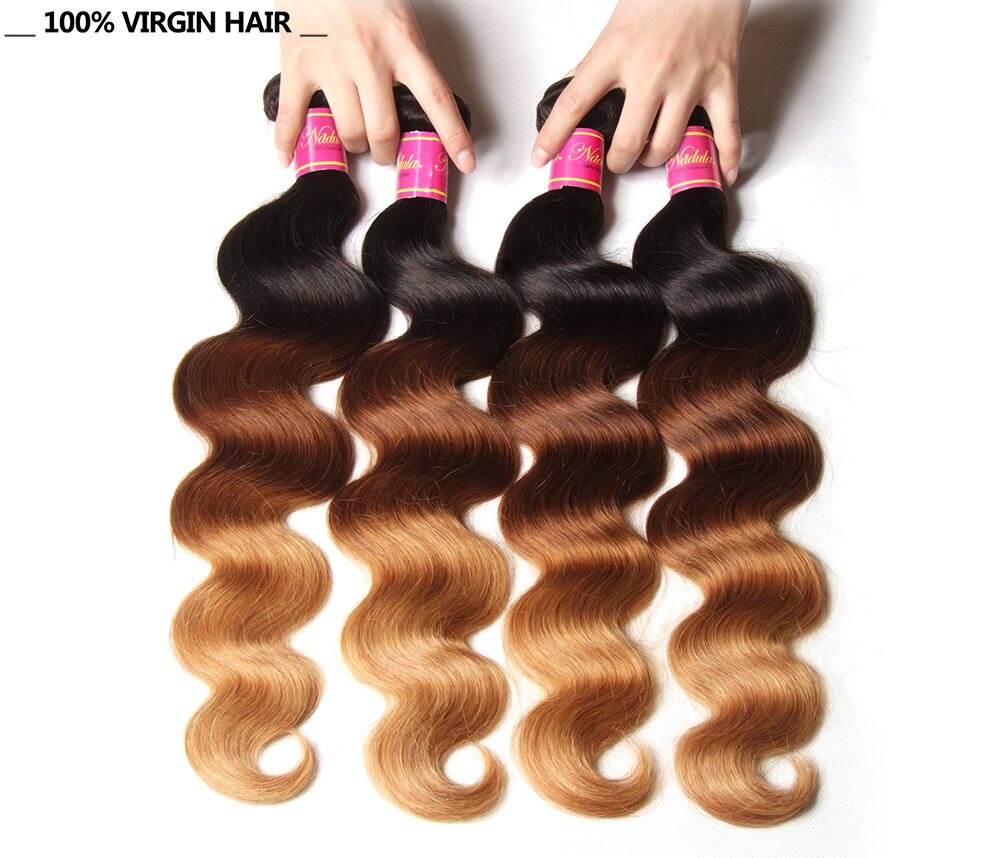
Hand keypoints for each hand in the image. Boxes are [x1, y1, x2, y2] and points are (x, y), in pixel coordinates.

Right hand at [274, 0, 474, 171]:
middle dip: (386, 151)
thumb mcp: (398, 19)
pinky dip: (289, 140)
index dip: (453, 135)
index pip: (435, 98)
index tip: (466, 161)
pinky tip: (290, 155)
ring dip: (353, 146)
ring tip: (354, 139)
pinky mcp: (298, 65)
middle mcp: (369, 58)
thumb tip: (418, 98)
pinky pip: (294, 114)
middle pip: (384, 131)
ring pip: (348, 131)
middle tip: (384, 149)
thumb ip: (407, 58)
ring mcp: (332, 64)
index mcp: (402, 45)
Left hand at [533, 0, 747, 182]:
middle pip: (626, 143)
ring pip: (666, 145)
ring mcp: (688, 80)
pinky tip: (720, 173)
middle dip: (618, 162)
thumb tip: (572, 86)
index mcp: (616, 54)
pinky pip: (724, 131)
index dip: (554, 137)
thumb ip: (595, 60)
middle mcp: (651, 72)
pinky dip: (724, 158)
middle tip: (617, 159)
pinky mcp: (721, 82)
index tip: (541, 157)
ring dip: (654, 160)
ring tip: (650, 153)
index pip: (574, 104)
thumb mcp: (616, 24)